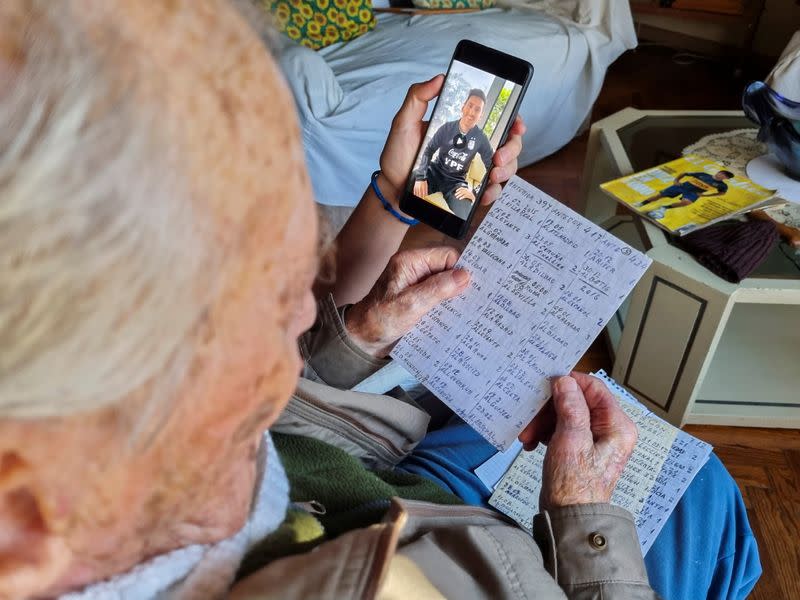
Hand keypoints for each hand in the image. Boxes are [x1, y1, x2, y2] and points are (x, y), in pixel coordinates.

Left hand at [345, 247, 469, 356]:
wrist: (361, 340)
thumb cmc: (379, 320)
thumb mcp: (411, 304)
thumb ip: (437, 289)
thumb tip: (465, 275)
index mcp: (410, 262)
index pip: (446, 256)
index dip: (461, 269)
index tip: (475, 285)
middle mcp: (414, 270)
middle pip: (447, 270)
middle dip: (460, 284)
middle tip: (478, 299)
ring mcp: (416, 286)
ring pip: (445, 285)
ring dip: (455, 298)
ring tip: (470, 310)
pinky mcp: (418, 300)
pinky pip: (438, 298)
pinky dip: (447, 307)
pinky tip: (456, 317)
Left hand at [380, 76, 525, 206]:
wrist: (393, 190)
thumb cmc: (398, 156)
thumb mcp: (404, 123)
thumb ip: (418, 97)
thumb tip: (439, 78)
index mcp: (462, 128)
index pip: (496, 119)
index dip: (513, 120)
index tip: (516, 125)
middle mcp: (472, 147)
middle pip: (508, 143)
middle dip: (513, 149)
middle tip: (499, 157)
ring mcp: (473, 168)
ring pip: (506, 166)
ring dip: (507, 170)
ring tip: (493, 176)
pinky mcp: (469, 188)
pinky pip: (492, 190)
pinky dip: (493, 192)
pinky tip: (484, 194)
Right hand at [539, 373, 637, 510]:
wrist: (568, 519)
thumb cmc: (575, 487)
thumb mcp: (571, 440)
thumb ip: (570, 407)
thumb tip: (566, 381)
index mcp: (617, 425)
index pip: (593, 388)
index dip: (568, 384)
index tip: (545, 386)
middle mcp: (609, 429)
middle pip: (576, 401)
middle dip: (549, 409)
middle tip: (530, 419)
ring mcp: (594, 439)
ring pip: (565, 414)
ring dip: (543, 422)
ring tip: (527, 436)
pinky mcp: (580, 448)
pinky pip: (561, 428)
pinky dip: (545, 432)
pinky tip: (533, 442)